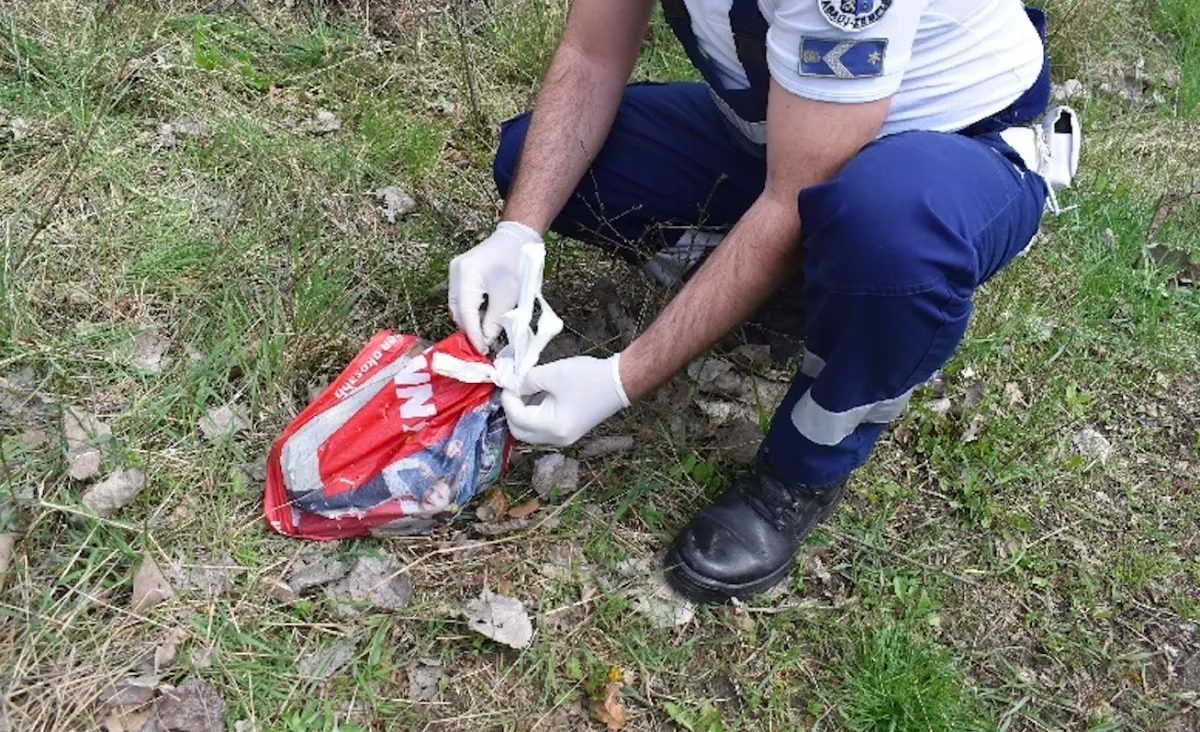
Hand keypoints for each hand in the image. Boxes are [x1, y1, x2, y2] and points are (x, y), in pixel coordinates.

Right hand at [448, 221, 541, 353]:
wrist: (517, 238)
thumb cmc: (516, 263)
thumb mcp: (508, 296)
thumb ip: (494, 321)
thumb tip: (486, 341)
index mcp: (467, 275)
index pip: (466, 312)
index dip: (473, 334)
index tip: (481, 351)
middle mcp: (455, 272)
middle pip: (458, 310)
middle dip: (469, 330)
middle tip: (483, 347)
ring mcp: (455, 271)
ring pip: (458, 305)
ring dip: (469, 321)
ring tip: (483, 336)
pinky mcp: (460, 273)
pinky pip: (461, 297)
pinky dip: (470, 310)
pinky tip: (481, 320)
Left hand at [501, 355, 630, 445]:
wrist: (620, 382)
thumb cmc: (589, 377)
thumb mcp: (552, 374)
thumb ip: (527, 381)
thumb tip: (514, 385)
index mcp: (553, 427)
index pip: (517, 418)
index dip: (508, 399)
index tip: (507, 381)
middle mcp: (557, 439)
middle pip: (520, 431)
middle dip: (512, 409)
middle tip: (512, 388)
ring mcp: (563, 437)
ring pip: (531, 430)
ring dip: (523, 411)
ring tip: (526, 388)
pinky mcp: (568, 431)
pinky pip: (543, 426)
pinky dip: (535, 412)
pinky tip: (538, 394)